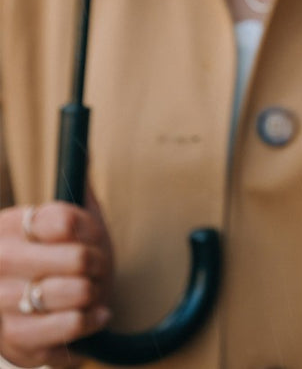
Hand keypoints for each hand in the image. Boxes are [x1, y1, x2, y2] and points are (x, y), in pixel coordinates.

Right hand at [0, 194, 112, 367]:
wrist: (23, 314)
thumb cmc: (52, 260)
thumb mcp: (60, 221)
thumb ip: (73, 190)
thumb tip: (85, 151)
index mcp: (8, 227)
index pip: (65, 219)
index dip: (90, 230)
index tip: (91, 237)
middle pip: (78, 259)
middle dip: (98, 263)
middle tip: (98, 268)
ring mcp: (3, 307)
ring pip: (77, 293)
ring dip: (95, 293)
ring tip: (92, 292)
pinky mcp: (16, 343)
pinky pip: (72, 327)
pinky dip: (92, 320)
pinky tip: (94, 314)